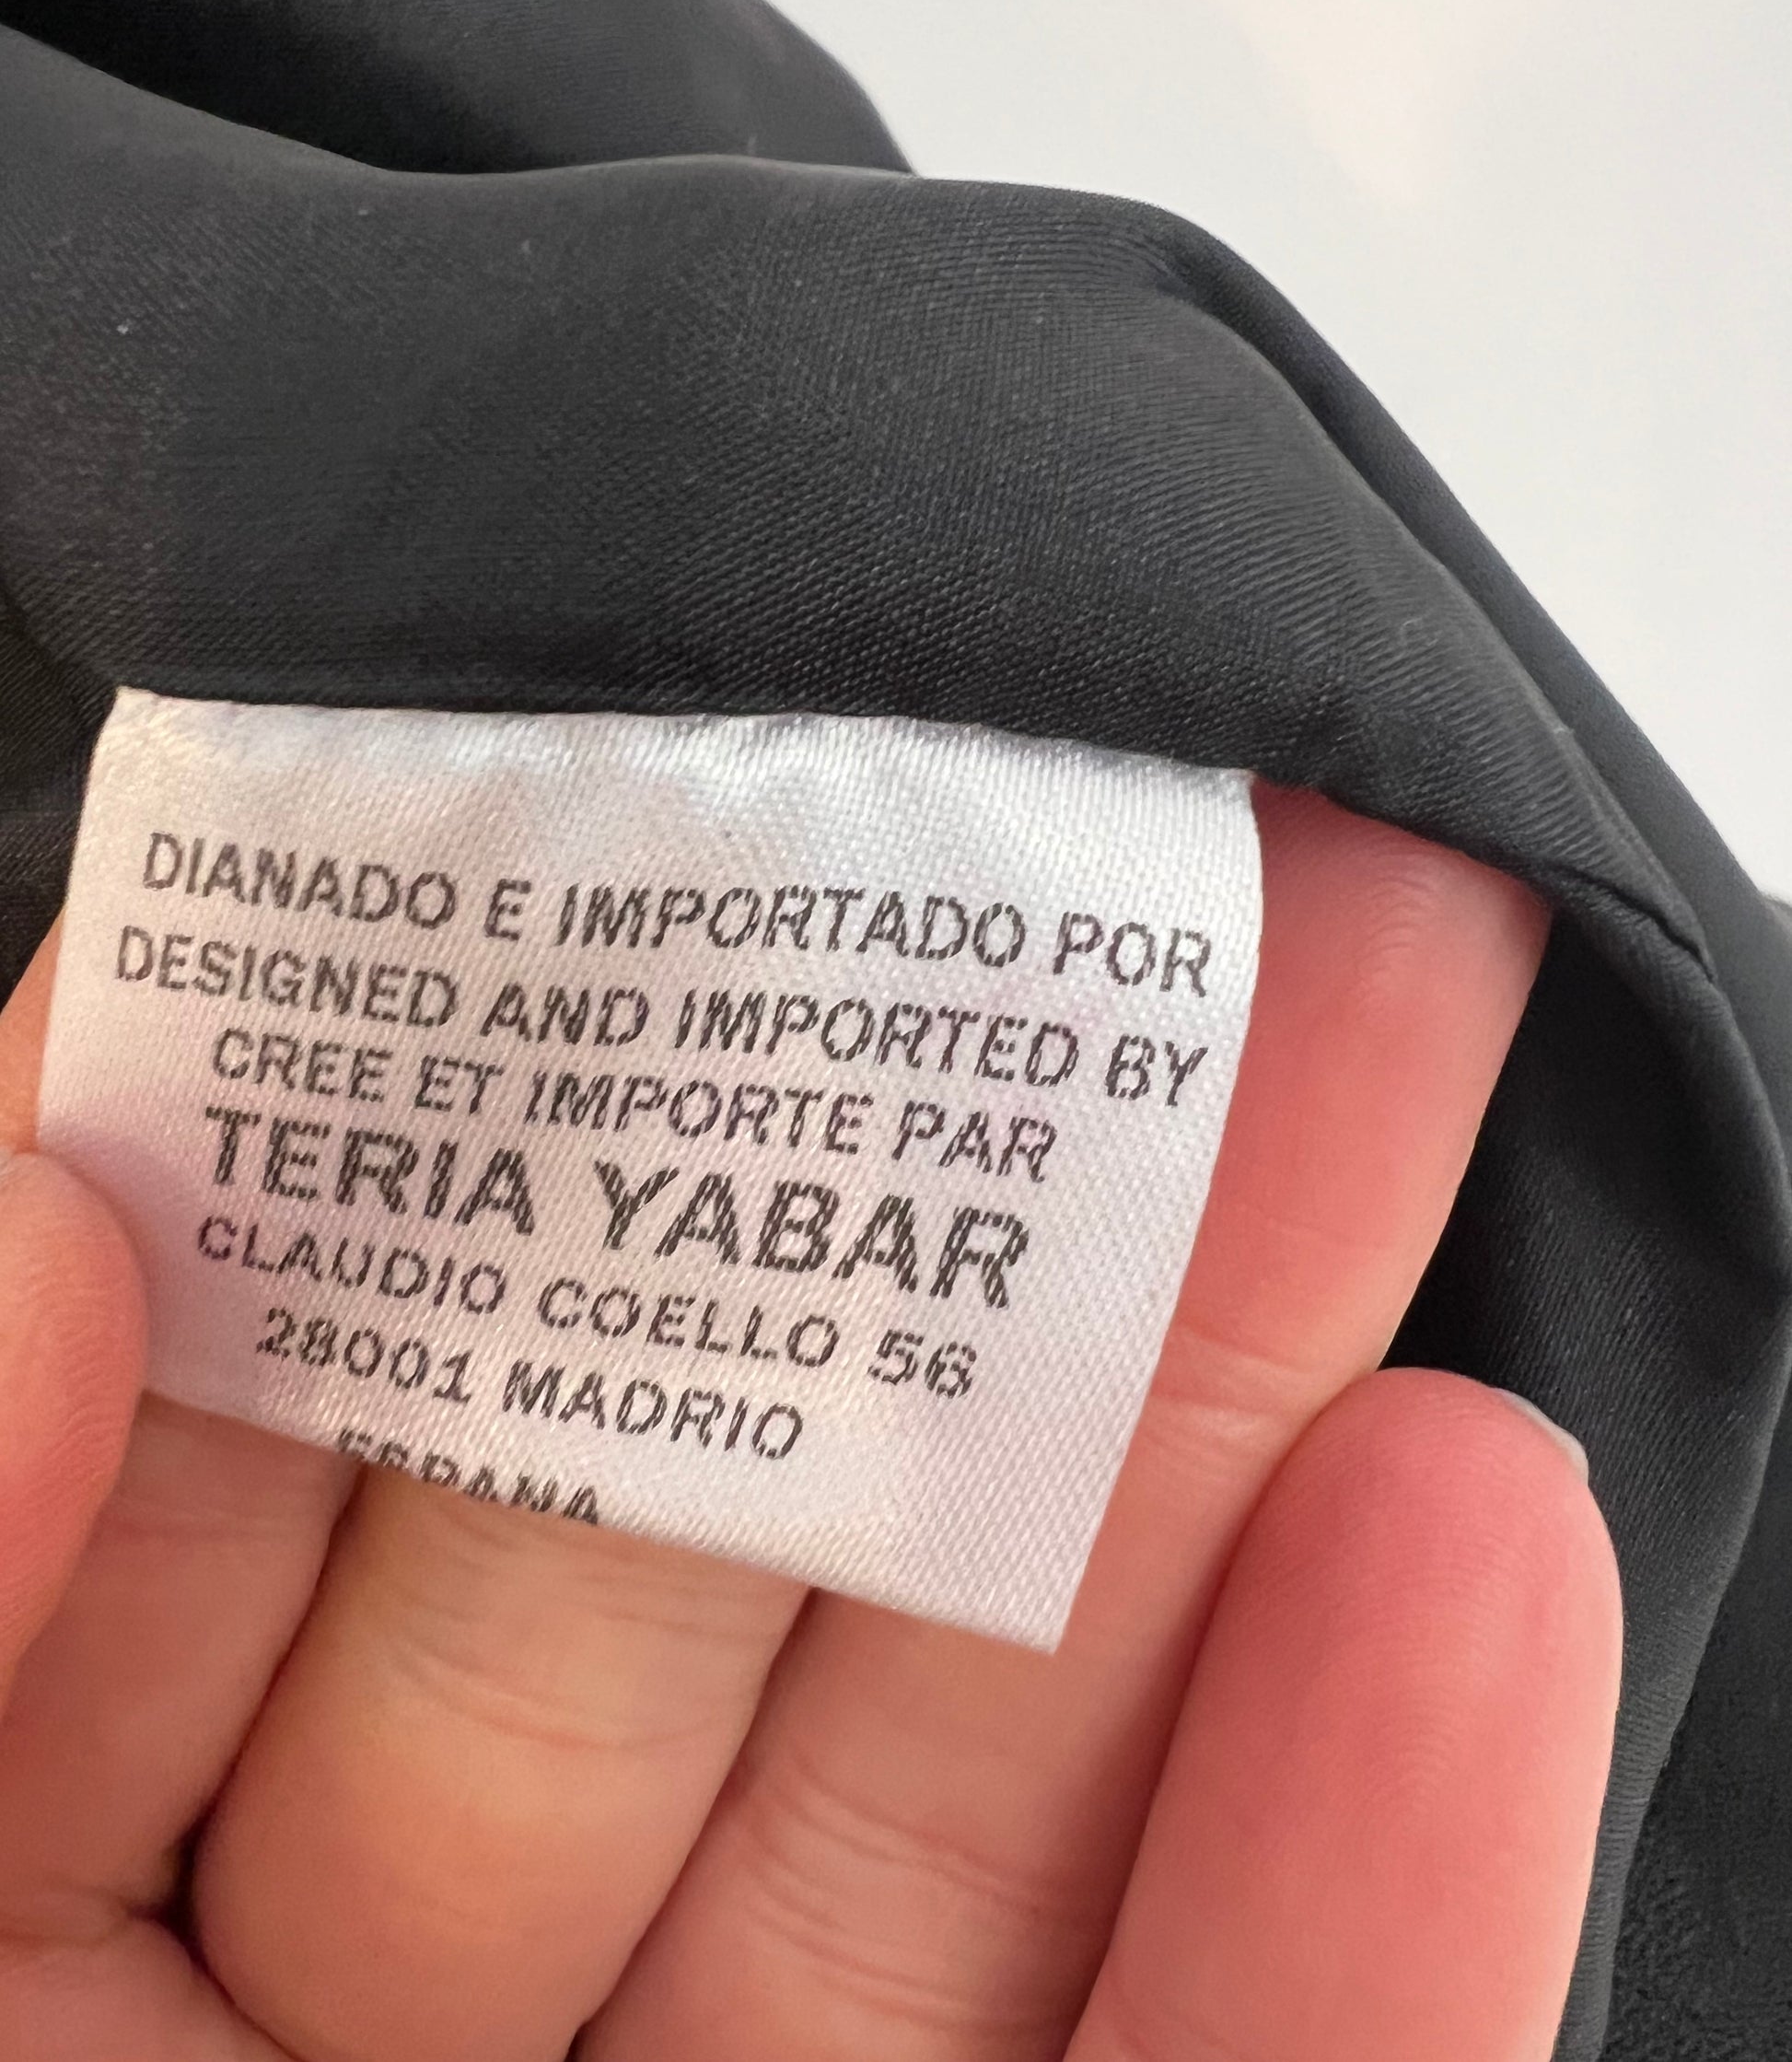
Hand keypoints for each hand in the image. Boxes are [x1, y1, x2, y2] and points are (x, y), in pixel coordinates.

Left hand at [0, 785, 1618, 2061]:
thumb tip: (63, 1205)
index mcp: (96, 1905)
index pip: (320, 1466)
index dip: (489, 1124)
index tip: (646, 795)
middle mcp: (436, 2023)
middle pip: (730, 1567)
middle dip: (929, 1171)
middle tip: (1115, 800)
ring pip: (1020, 1794)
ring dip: (1215, 1424)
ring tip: (1384, 1001)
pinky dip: (1377, 1881)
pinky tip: (1473, 1541)